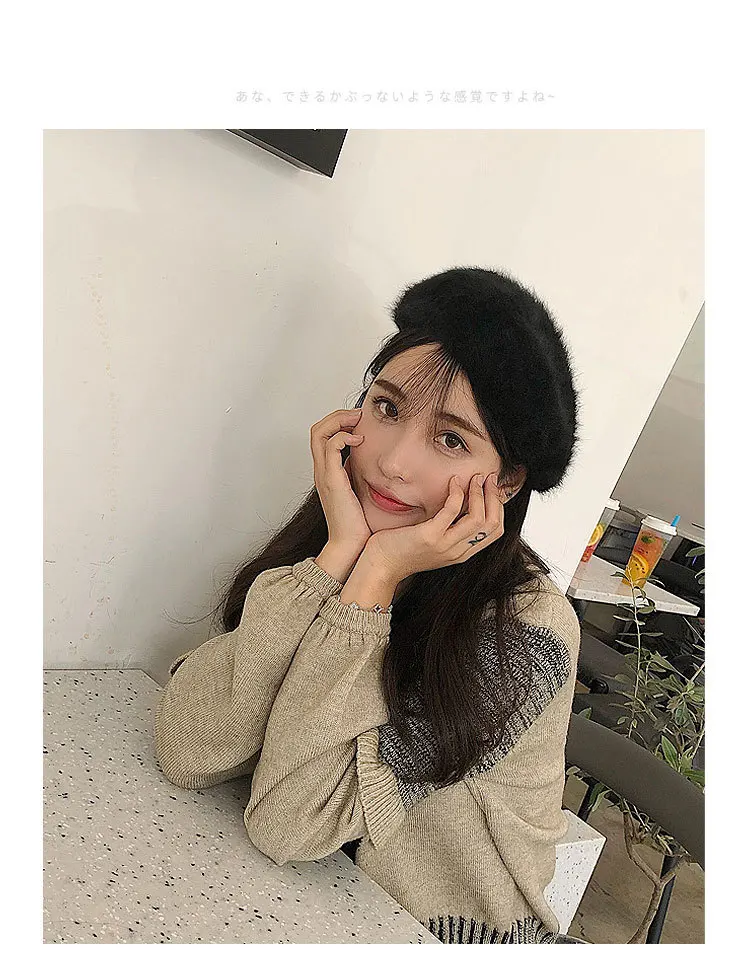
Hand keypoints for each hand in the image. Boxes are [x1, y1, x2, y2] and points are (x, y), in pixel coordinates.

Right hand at [311, 407, 372, 552]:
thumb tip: (368, 458)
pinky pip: (330, 447)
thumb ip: (357, 473)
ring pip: (319, 433)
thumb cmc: (357, 522)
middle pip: (317, 429)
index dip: (337, 422)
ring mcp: (324, 474)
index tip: (359, 421)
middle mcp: (321, 470)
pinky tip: (360, 441)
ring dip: (339, 420)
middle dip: (337, 415)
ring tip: (358, 420)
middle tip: (358, 414)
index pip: (322, 436)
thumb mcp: (358, 490)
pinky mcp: (331, 480)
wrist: (350, 544)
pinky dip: (343, 437)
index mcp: (326, 472)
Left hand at [364, 472, 506, 582]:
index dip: (498, 506)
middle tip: (488, 478)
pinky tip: (453, 482)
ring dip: (479, 493)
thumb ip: (449, 529)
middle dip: (494, 497)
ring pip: (478, 518)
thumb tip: (460, 504)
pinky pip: (452, 510)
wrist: (380, 566)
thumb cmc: (402, 550)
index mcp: (461, 553)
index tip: (493, 488)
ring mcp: (445, 545)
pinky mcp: (430, 536)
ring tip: (474, 478)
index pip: (495, 531)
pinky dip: (457, 492)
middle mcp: (457, 551)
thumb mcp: (433, 542)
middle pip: (492, 524)